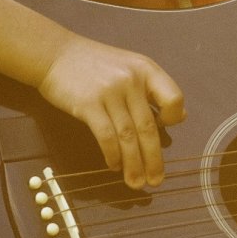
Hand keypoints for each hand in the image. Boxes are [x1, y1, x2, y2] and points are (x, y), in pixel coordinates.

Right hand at [38, 35, 186, 188]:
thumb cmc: (94, 64)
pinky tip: (114, 166)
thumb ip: (153, 91)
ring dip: (133, 164)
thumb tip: (181, 117)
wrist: (55, 54)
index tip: (165, 132)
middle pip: (148, 127)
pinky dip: (112, 155)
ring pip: (128, 136)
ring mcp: (110, 92)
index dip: (173, 119)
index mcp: (146, 70)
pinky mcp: (88, 104)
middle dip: (153, 159)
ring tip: (136, 182)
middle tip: (156, 181)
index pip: (174, 98)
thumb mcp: (130, 67)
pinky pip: (106, 136)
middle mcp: (131, 80)